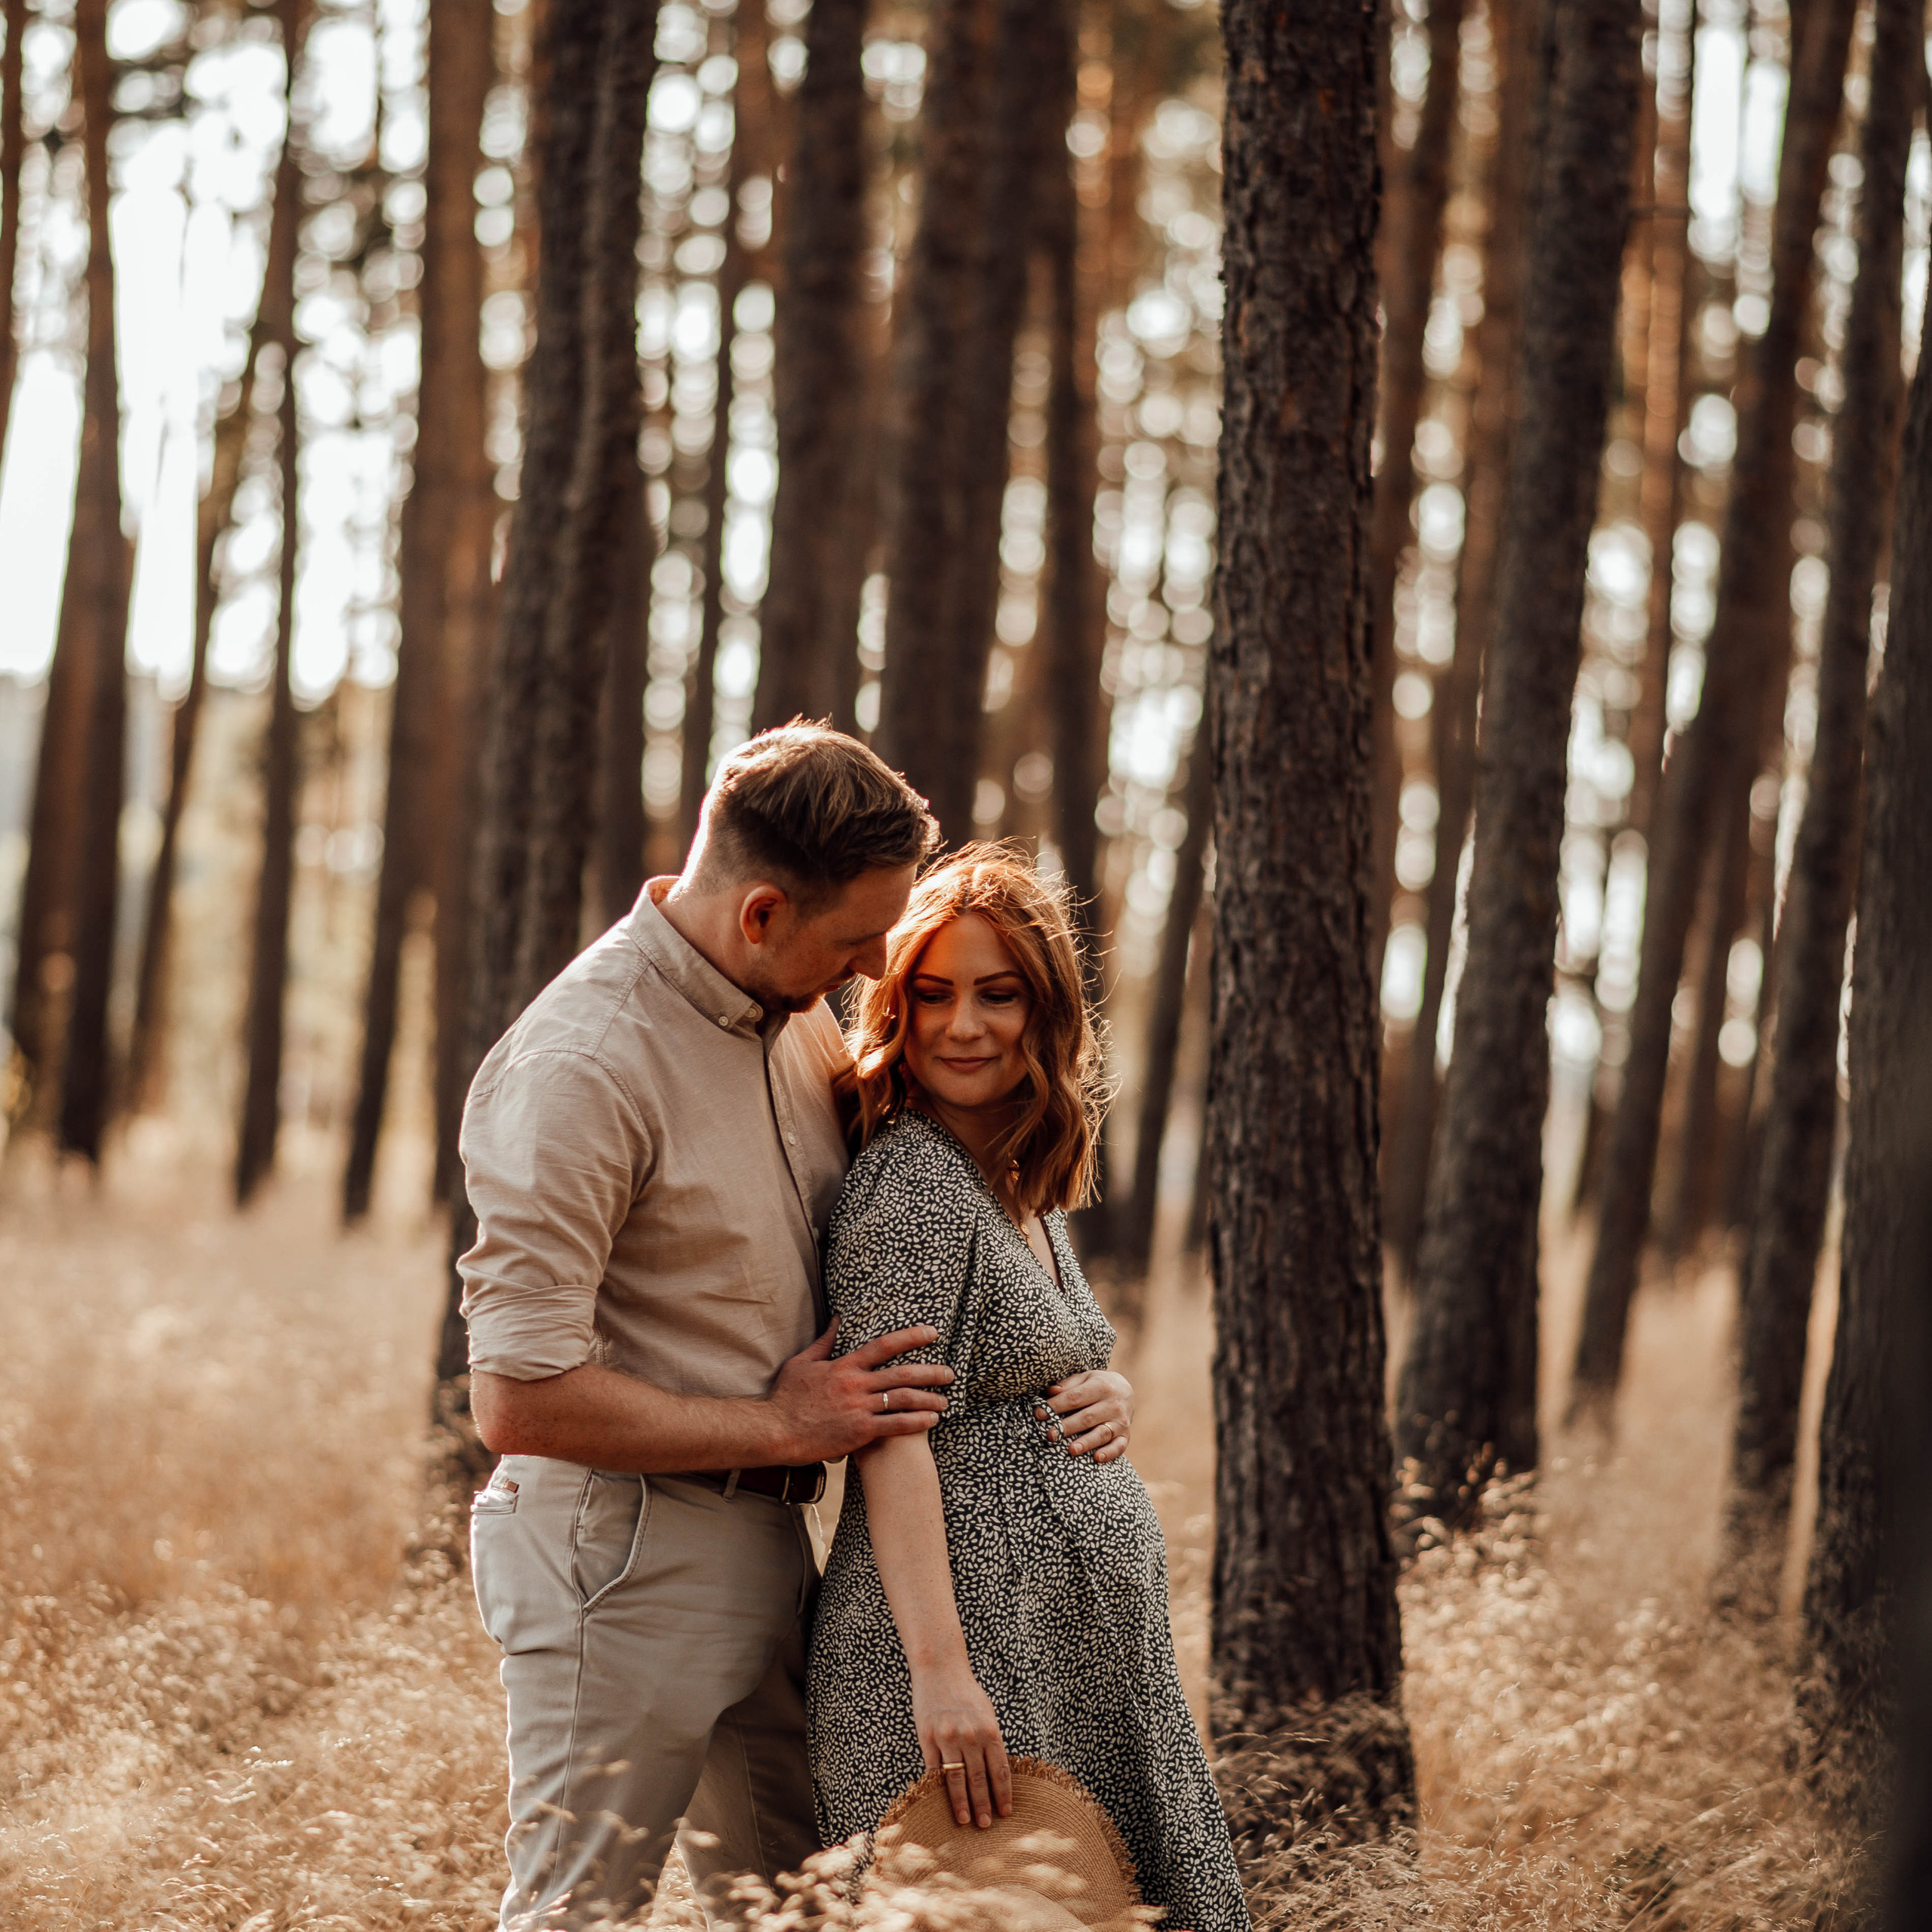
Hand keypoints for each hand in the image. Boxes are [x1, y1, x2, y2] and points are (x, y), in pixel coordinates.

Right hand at [765, 1319, 954, 1463]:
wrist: (775, 1430)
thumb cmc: (786, 1398)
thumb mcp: (802, 1363)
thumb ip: (824, 1342)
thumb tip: (839, 1319)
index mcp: (844, 1365)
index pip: (884, 1345)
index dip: (911, 1337)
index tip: (932, 1333)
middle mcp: (856, 1384)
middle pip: (902, 1374)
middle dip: (931, 1372)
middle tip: (950, 1373)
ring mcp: (859, 1409)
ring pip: (903, 1400)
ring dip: (929, 1399)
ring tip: (946, 1400)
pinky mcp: (859, 1432)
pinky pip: (895, 1426)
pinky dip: (917, 1422)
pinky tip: (932, 1420)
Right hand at [912, 1661, 1010, 1828]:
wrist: (940, 1669)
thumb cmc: (966, 1693)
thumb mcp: (987, 1714)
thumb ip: (991, 1741)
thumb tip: (996, 1772)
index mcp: (989, 1731)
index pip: (1000, 1770)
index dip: (1003, 1794)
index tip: (1006, 1812)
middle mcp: (970, 1736)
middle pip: (979, 1779)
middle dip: (984, 1805)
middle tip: (987, 1825)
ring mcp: (947, 1738)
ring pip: (957, 1779)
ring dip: (962, 1804)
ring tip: (966, 1821)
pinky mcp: (927, 1739)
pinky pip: (934, 1770)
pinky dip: (938, 1788)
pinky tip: (941, 1802)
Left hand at [1036, 1369, 1132, 1461]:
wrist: (1126, 1389)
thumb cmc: (1098, 1384)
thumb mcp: (1085, 1378)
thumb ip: (1068, 1385)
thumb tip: (1050, 1391)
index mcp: (1101, 1386)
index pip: (1075, 1397)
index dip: (1056, 1406)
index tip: (1039, 1414)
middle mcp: (1113, 1404)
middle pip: (1087, 1417)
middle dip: (1067, 1427)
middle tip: (1050, 1435)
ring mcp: (1121, 1420)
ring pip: (1102, 1433)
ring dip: (1086, 1442)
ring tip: (1071, 1449)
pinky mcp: (1126, 1435)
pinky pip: (1120, 1446)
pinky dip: (1109, 1453)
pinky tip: (1097, 1458)